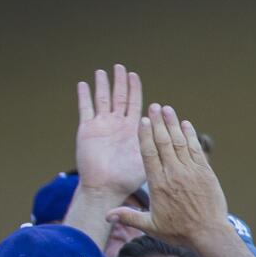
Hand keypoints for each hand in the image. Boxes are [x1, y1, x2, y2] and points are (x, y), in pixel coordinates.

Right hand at [75, 64, 144, 197]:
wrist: (105, 189)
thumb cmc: (126, 181)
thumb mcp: (145, 163)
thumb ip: (153, 150)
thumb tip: (171, 140)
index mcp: (133, 131)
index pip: (134, 105)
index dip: (135, 91)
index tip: (135, 76)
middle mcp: (117, 126)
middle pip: (120, 98)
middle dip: (121, 83)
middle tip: (121, 68)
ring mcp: (102, 126)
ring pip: (102, 100)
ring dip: (103, 85)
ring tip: (104, 71)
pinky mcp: (87, 130)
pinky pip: (85, 109)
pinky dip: (84, 96)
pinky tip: (84, 84)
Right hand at [107, 104, 228, 247]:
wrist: (209, 235)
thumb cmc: (180, 232)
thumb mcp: (152, 227)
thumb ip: (129, 217)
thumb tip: (107, 216)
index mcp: (158, 184)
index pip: (149, 153)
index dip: (145, 135)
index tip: (142, 120)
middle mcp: (174, 174)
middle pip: (163, 142)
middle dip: (158, 122)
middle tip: (154, 106)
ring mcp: (191, 171)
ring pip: (180, 142)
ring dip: (173, 124)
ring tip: (168, 109)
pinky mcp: (206, 173)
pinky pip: (196, 149)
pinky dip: (191, 136)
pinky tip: (186, 124)